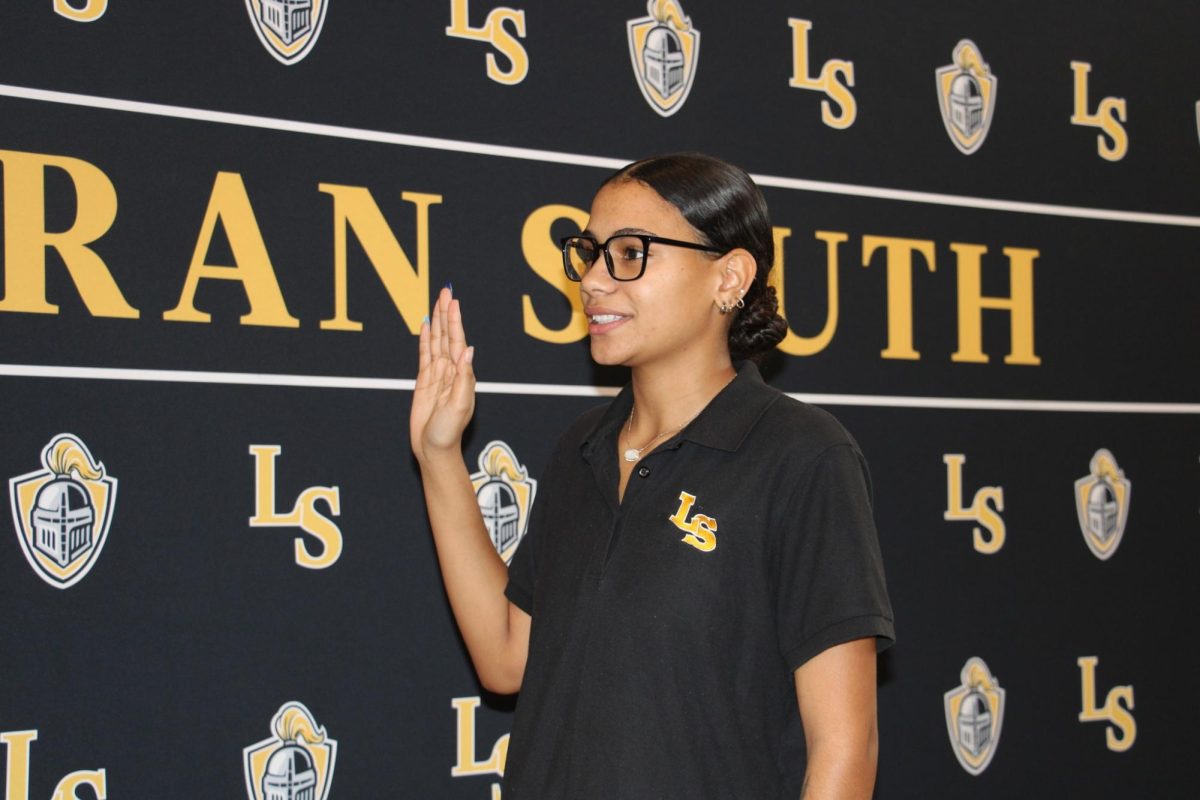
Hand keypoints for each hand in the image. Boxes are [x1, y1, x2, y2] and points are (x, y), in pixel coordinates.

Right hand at [410, 286, 475, 461]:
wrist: (433, 448)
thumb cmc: (448, 432)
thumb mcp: (459, 406)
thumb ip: (464, 378)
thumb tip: (468, 351)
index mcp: (461, 375)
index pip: (458, 341)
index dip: (455, 321)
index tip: (454, 303)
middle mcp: (450, 370)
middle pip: (447, 335)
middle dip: (446, 313)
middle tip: (445, 291)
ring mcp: (437, 374)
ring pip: (436, 341)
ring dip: (437, 321)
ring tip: (437, 301)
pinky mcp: (424, 380)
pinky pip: (424, 354)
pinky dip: (426, 338)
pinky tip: (426, 325)